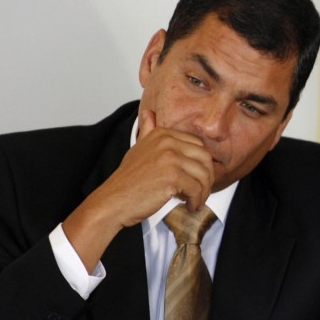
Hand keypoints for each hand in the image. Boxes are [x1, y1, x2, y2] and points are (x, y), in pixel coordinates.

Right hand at [62, 110, 214, 270]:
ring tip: (195, 201)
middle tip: (200, 191)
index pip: (198, 145)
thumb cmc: (128, 180)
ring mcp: (170, 158)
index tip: (196, 177)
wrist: (113, 201)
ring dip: (203, 191)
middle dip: (207, 177)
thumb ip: (148, 131)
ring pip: (204, 175)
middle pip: (205, 158)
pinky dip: (196, 200)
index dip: (201, 164)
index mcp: (162, 134)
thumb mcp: (138, 148)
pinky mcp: (172, 176)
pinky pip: (197, 189)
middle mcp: (167, 141)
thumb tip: (148, 113)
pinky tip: (188, 205)